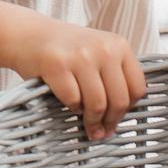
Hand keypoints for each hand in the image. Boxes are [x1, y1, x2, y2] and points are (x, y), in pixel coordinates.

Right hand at [9, 22, 146, 140]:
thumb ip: (114, 75)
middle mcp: (104, 49)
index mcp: (119, 45)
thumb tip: (122, 115)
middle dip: (110, 122)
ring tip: (88, 126)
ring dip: (92, 121)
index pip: (138, 87)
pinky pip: (73, 101)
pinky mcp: (57, 65)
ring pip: (97, 104)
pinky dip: (72, 108)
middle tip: (102, 132)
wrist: (29, 35)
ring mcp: (81, 56)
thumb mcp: (99, 52)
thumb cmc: (66, 50)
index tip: (118, 118)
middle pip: (119, 100)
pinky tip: (70, 104)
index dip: (129, 109)